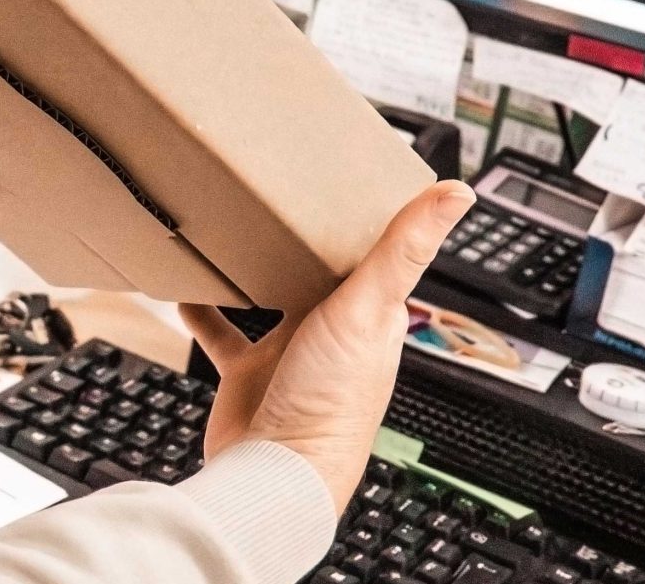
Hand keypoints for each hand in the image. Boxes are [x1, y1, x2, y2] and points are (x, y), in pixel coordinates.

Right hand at [181, 180, 475, 510]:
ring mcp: (291, 353)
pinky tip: (186, 287)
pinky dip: (204, 309)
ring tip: (232, 228)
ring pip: (272, 298)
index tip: (353, 175)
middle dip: (305, 240)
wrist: (275, 469)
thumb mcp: (368, 308)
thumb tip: (457, 193)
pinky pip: (222, 331)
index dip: (368, 220)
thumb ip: (403, 248)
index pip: (376, 258)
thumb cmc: (332, 400)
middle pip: (320, 274)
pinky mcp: (250, 372)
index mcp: (372, 317)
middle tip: (282, 191)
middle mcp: (334, 333)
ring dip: (254, 270)